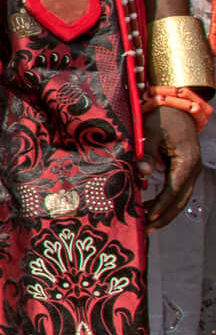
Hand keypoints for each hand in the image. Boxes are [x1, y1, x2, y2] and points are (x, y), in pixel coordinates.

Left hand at [141, 104, 202, 227]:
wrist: (176, 105)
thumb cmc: (161, 116)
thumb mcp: (149, 131)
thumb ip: (147, 153)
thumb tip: (141, 174)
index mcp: (187, 160)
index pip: (174, 189)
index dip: (161, 205)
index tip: (148, 218)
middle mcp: (193, 168)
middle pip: (181, 199)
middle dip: (164, 216)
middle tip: (147, 229)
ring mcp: (191, 169)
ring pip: (181, 197)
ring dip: (166, 211)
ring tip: (148, 223)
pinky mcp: (185, 168)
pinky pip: (178, 189)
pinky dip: (167, 201)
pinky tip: (152, 208)